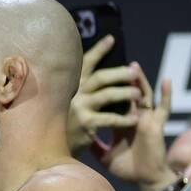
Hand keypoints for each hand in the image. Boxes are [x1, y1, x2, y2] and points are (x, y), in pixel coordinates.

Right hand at [67, 35, 142, 152]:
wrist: (52, 150)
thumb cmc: (65, 126)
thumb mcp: (68, 105)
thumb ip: (81, 92)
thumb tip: (101, 78)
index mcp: (72, 87)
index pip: (85, 64)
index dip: (98, 50)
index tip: (112, 39)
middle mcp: (74, 94)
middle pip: (100, 77)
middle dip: (120, 73)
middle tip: (134, 72)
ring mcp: (79, 108)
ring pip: (108, 95)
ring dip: (126, 93)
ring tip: (138, 94)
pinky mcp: (86, 123)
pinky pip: (111, 118)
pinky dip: (125, 118)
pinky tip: (135, 118)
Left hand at [94, 68, 177, 190]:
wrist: (145, 179)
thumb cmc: (128, 168)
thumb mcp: (104, 155)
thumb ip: (94, 144)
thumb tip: (78, 139)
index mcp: (121, 122)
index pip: (113, 101)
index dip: (107, 90)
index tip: (95, 77)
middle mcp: (134, 117)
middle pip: (127, 93)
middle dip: (120, 79)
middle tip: (112, 62)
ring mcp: (147, 118)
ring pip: (144, 95)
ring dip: (139, 81)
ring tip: (133, 66)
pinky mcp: (157, 125)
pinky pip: (163, 107)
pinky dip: (166, 94)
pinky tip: (166, 80)